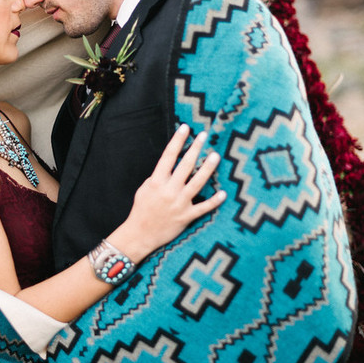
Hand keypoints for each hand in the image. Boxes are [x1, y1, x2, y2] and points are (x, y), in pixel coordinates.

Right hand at [108, 125, 224, 260]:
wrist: (140, 234)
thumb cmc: (141, 209)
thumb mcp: (145, 189)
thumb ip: (158, 177)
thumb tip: (170, 165)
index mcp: (156, 181)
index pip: (168, 156)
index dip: (177, 141)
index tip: (185, 128)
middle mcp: (169, 190)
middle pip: (185, 166)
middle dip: (195, 148)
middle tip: (204, 136)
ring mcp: (179, 203)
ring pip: (197, 183)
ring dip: (207, 168)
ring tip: (215, 155)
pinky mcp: (186, 217)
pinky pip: (203, 208)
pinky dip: (214, 201)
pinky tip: (223, 193)